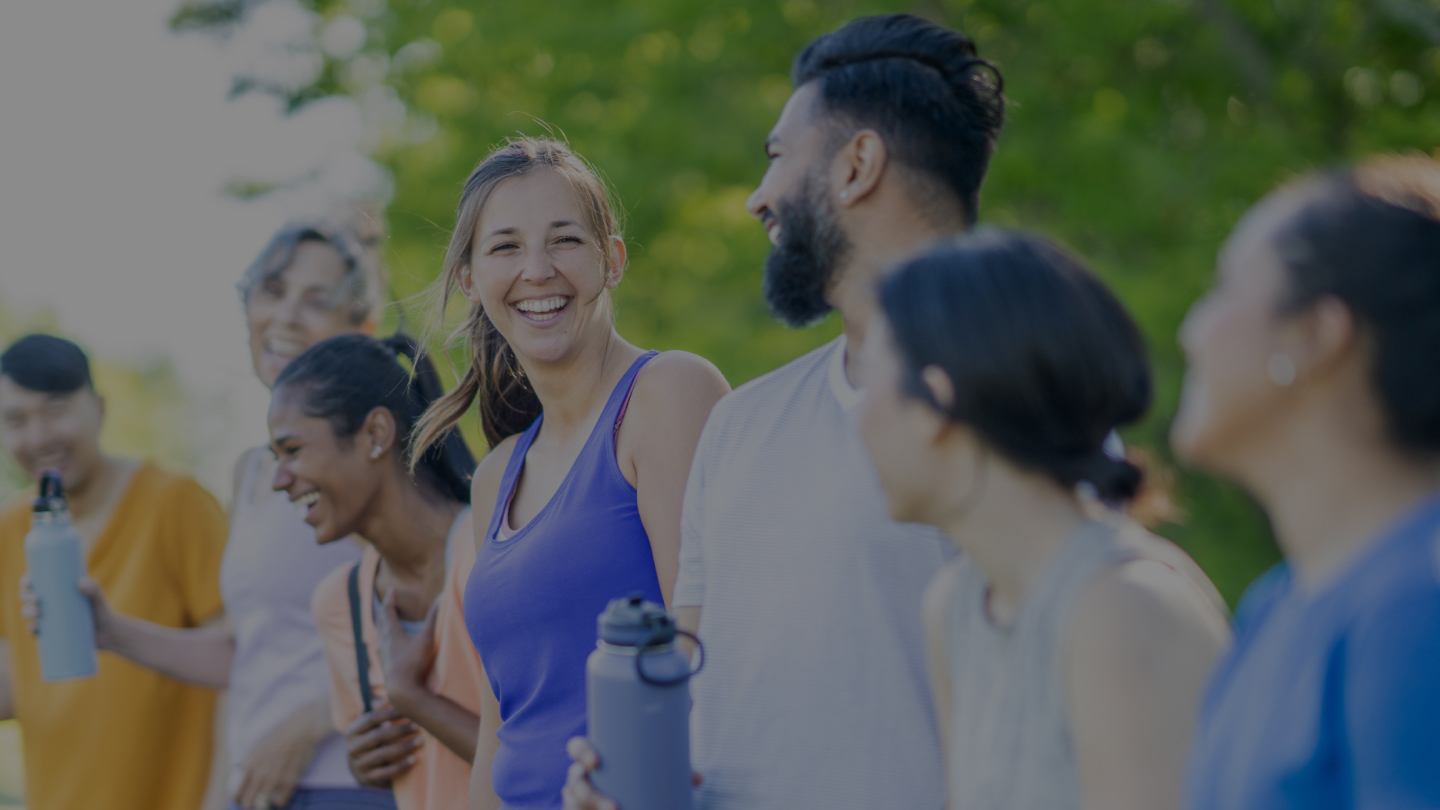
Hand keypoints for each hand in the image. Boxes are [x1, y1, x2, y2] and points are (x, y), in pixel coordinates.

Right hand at [19, 575, 119, 649]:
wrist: (107, 635)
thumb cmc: (101, 612)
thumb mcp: (98, 600)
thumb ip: (94, 589)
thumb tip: (80, 582)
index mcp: (57, 590)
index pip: (37, 582)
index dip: (27, 580)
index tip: (29, 581)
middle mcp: (49, 603)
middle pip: (28, 596)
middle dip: (26, 595)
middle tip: (36, 599)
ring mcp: (47, 618)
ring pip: (28, 612)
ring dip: (26, 611)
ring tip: (37, 612)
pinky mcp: (49, 632)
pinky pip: (34, 630)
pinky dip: (31, 628)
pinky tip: (34, 627)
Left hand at [234, 702, 329, 809]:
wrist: (300, 729)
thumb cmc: (278, 734)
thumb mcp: (257, 744)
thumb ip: (246, 757)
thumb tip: (235, 765)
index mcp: (248, 765)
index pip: (236, 792)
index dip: (238, 798)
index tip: (243, 797)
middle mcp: (259, 774)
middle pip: (247, 802)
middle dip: (249, 804)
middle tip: (254, 802)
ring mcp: (275, 779)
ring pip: (263, 804)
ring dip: (264, 805)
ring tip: (267, 801)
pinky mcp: (290, 781)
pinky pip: (281, 801)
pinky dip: (279, 802)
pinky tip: (279, 799)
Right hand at [345, 706, 420, 787]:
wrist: (362, 769)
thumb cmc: (371, 740)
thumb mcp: (370, 724)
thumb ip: (377, 709)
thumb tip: (387, 696)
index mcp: (352, 731)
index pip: (371, 718)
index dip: (390, 713)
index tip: (409, 710)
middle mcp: (352, 748)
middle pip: (378, 736)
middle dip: (400, 730)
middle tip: (419, 726)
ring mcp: (359, 765)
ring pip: (383, 754)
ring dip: (404, 747)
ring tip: (421, 741)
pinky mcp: (367, 779)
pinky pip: (386, 772)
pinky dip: (402, 766)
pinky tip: (416, 759)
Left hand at [374, 590, 437, 717]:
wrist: (402, 689)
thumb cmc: (414, 662)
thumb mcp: (427, 638)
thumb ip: (433, 618)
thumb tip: (441, 597)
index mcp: (392, 633)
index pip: (388, 611)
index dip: (390, 599)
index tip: (391, 590)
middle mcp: (384, 642)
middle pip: (381, 622)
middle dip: (384, 611)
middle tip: (386, 603)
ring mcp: (383, 655)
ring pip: (380, 636)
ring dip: (382, 626)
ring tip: (384, 623)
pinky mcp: (386, 666)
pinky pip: (382, 648)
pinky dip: (384, 640)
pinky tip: (387, 647)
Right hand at [562, 738, 702, 809]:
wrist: (626, 798)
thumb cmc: (638, 773)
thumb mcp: (652, 763)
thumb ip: (672, 758)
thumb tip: (698, 766)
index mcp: (594, 756)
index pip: (577, 747)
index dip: (582, 752)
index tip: (596, 762)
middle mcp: (581, 777)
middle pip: (575, 784)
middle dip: (590, 797)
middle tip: (614, 809)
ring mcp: (579, 799)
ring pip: (575, 805)